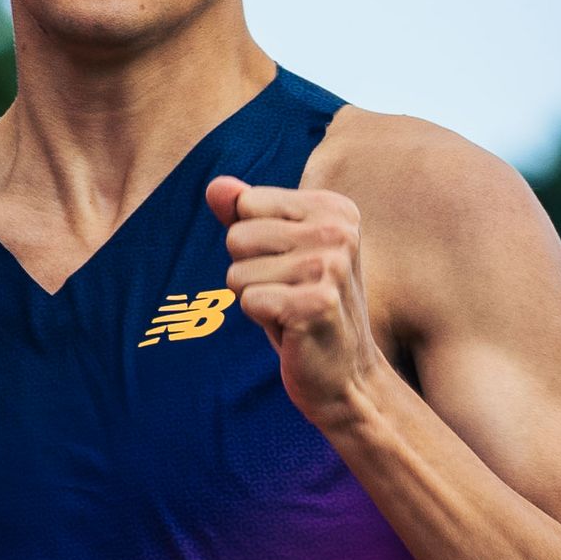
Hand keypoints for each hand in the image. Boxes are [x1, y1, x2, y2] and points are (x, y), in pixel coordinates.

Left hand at [206, 175, 382, 427]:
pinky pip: (248, 301)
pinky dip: (261, 319)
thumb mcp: (275, 253)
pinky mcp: (317, 303)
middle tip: (286, 292)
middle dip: (249, 271)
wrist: (346, 373)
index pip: (246, 204)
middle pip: (237, 237)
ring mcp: (331, 266)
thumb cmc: (303, 306)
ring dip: (254, 298)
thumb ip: (245, 214)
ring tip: (289, 309)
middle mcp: (338, 231)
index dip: (253, 243)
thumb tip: (215, 186)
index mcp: (333, 208)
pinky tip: (292, 328)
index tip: (287, 266)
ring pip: (238, 272)